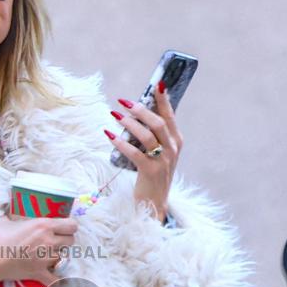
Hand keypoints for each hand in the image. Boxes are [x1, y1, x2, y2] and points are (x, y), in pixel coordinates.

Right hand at [0, 214, 77, 283]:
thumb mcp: (4, 220)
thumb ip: (12, 217)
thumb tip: (8, 214)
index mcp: (43, 225)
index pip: (71, 225)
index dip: (69, 226)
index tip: (64, 227)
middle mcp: (48, 241)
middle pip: (70, 241)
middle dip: (65, 240)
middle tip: (56, 240)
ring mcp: (45, 259)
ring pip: (64, 258)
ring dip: (59, 256)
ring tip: (50, 254)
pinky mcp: (38, 273)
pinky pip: (55, 281)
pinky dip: (58, 281)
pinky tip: (60, 281)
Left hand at [106, 83, 182, 220]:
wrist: (154, 203)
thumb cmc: (153, 174)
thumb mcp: (160, 153)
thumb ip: (155, 135)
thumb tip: (138, 112)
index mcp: (177, 141)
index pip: (170, 115)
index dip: (163, 99)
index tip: (156, 84)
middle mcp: (172, 149)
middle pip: (158, 122)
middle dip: (140, 109)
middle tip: (123, 101)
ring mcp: (163, 161)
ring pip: (146, 136)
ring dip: (129, 123)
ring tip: (114, 115)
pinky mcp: (150, 172)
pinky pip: (134, 153)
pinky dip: (120, 143)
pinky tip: (109, 135)